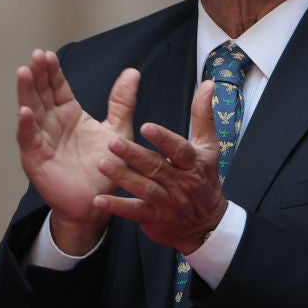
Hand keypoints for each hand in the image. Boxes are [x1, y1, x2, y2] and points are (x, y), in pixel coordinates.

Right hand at [16, 49, 138, 253]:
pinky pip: (30, 139)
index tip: (48, 54)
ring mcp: (42, 140)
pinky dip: (26, 126)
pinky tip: (25, 112)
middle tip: (36, 56)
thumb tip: (132, 72)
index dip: (52, 71)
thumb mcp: (117, 130)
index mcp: (69, 114)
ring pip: (31, 111)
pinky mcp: (36, 158)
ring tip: (24, 73)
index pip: (57, 87)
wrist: (98, 202)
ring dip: (26, 93)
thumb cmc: (105, 167)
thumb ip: (122, 102)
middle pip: (41, 93)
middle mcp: (52, 123)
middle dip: (38, 74)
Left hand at [93, 80, 226, 254]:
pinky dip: (117, 207)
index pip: (179, 149)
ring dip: (122, 177)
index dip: (163, 139)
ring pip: (143, 188)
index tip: (146, 127)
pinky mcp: (154, 218)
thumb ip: (203, 114)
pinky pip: (134, 212)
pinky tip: (99, 200)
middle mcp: (180, 182)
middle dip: (134, 155)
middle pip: (156, 167)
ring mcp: (167, 202)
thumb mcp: (208, 146)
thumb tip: (208, 84)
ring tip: (102, 165)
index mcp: (193, 162)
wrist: (206, 224)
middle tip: (112, 142)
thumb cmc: (204, 177)